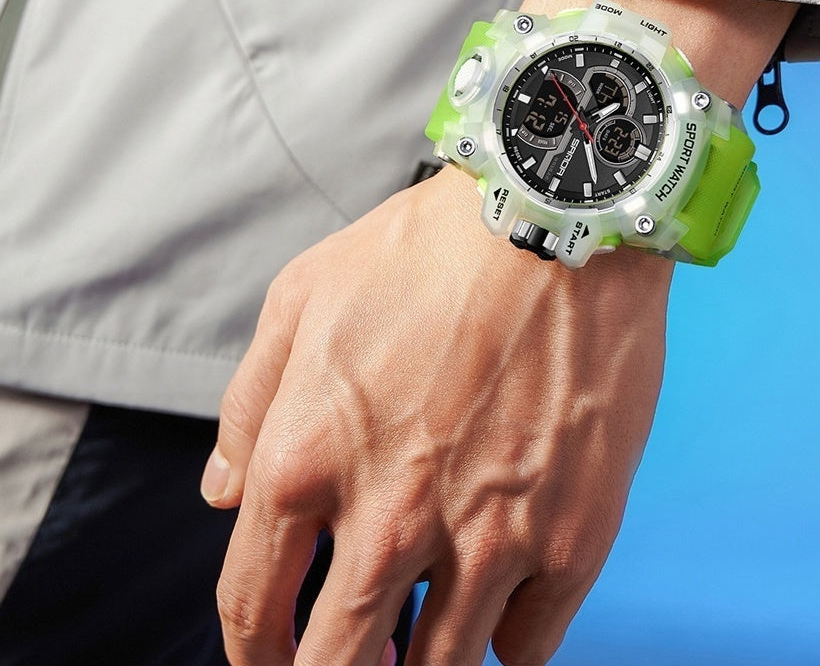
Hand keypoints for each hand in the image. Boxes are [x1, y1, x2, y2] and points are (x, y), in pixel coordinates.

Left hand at [203, 165, 670, 664]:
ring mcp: (489, 536)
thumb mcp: (303, 297)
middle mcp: (390, 516)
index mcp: (307, 460)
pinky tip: (500, 600)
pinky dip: (506, 637)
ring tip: (420, 644)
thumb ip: (248, 407)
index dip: (251, 656)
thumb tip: (226, 496)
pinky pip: (528, 646)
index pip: (251, 611)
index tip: (268, 662)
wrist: (555, 219)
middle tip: (345, 665)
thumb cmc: (428, 250)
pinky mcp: (573, 536)